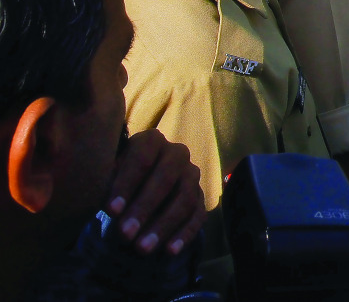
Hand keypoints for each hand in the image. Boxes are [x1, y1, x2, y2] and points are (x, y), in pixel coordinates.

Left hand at [106, 129, 205, 255]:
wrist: (137, 185)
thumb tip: (105, 202)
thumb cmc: (117, 179)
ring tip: (142, 249)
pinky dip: (184, 234)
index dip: (126, 185)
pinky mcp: (200, 197)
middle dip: (144, 208)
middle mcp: (177, 153)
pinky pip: (198, 215)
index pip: (141, 159)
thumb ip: (105, 182)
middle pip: (165, 178)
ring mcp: (191, 175)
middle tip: (125, 234)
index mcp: (151, 141)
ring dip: (163, 225)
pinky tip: (169, 251)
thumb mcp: (107, 174)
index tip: (111, 211)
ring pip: (184, 199)